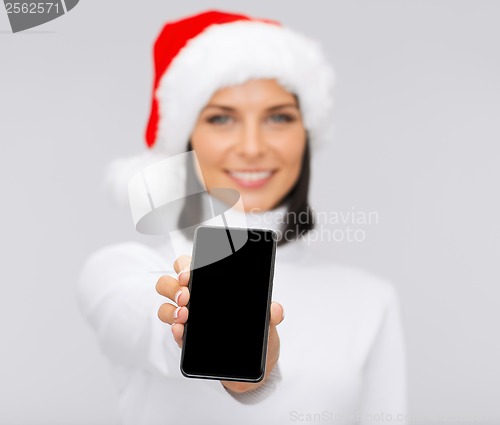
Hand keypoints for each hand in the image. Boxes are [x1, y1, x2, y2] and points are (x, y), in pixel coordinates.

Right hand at [155, 254, 284, 392]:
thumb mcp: (267, 319)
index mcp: (211, 284)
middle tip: (187, 296)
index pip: (188, 265)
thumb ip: (272, 312)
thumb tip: (275, 309)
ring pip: (165, 306)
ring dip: (171, 309)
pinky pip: (172, 332)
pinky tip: (181, 331)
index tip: (189, 274)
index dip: (184, 266)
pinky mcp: (187, 340)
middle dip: (174, 287)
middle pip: (170, 283)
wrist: (257, 360)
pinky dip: (174, 331)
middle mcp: (194, 298)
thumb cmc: (257, 330)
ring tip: (184, 315)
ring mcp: (187, 318)